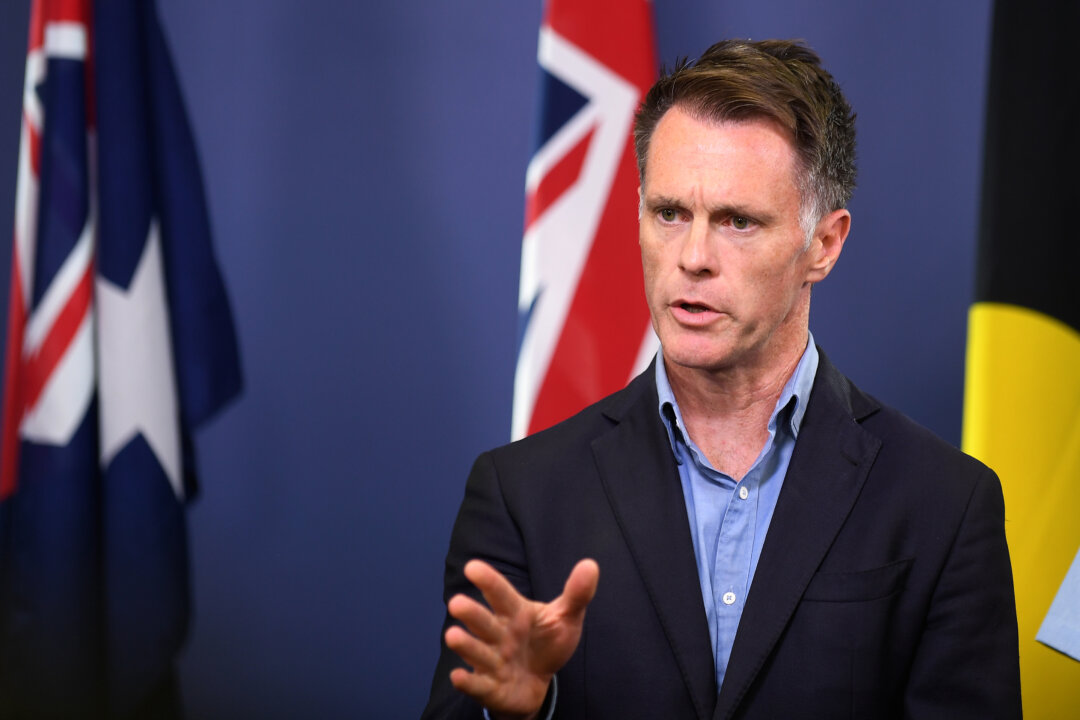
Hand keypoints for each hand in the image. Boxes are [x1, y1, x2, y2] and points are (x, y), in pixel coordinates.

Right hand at [444, 558, 599, 718]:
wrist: (537, 683)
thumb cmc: (546, 643)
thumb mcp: (566, 618)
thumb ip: (576, 594)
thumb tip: (591, 564)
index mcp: (515, 613)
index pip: (501, 594)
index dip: (488, 581)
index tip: (473, 567)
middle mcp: (499, 635)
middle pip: (484, 622)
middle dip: (471, 614)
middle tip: (456, 603)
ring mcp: (492, 662)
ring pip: (477, 652)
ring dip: (466, 645)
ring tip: (452, 636)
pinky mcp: (490, 688)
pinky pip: (478, 685)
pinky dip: (468, 682)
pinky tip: (458, 676)